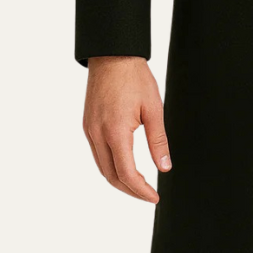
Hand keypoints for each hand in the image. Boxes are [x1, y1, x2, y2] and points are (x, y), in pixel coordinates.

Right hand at [82, 55, 170, 202]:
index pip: (126, 174)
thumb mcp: (154, 109)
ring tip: (139, 184)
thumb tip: (164, 167)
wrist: (113, 55)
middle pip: (111, 176)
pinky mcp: (87, 125)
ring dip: (119, 180)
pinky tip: (124, 164)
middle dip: (130, 190)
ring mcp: (89, 130)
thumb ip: (158, 141)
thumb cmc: (134, 78)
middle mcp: (97, 134)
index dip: (141, 190)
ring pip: (102, 167)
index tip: (154, 197)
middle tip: (148, 195)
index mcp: (115, 132)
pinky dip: (110, 166)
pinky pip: (97, 154)